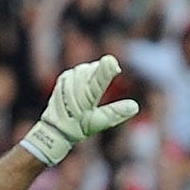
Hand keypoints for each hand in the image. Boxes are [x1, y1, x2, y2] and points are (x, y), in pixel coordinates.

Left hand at [19, 54, 140, 165]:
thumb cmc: (77, 127)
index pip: (97, 81)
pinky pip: (80, 70)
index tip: (112, 61)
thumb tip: (134, 106)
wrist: (55, 128)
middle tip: (98, 90)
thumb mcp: (97, 123)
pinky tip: (82, 88)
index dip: (106, 70)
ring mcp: (68, 80)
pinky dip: (84, 76)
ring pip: (87, 68)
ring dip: (92, 75)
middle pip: (95, 70)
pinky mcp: (64, 77)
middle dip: (101, 74)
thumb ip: (115, 113)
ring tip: (88, 92)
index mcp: (85, 98)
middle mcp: (75, 86)